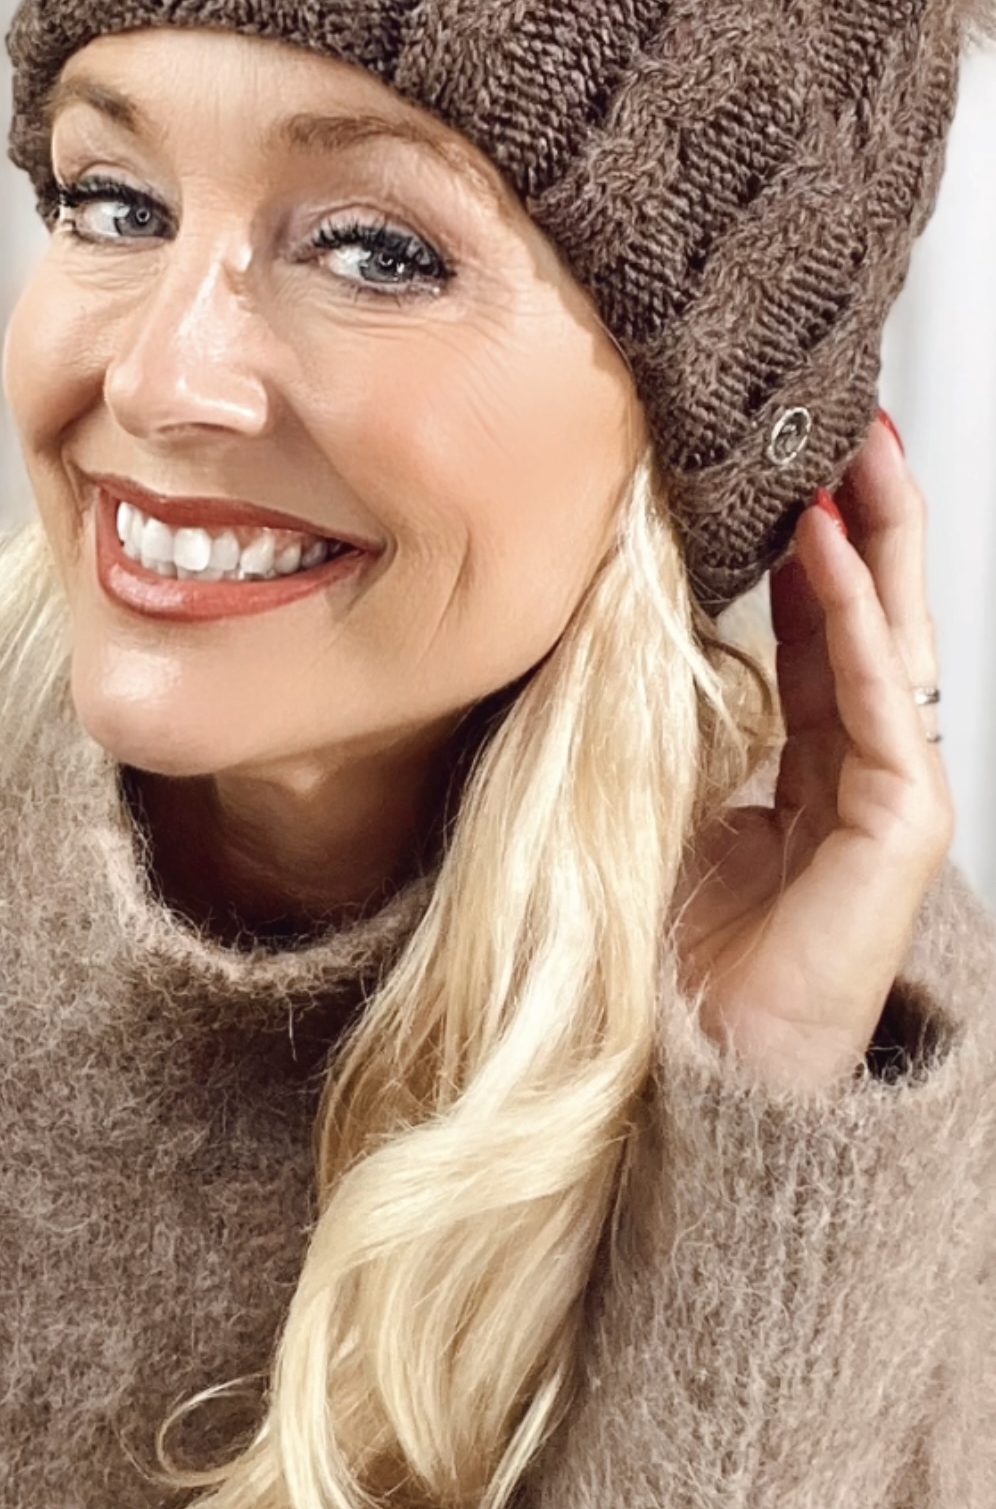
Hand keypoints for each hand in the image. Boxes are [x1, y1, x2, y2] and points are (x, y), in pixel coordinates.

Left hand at [673, 411, 953, 1091]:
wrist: (688, 1087)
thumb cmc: (663, 966)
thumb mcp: (651, 802)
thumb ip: (664, 723)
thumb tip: (613, 622)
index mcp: (801, 774)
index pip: (816, 632)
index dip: (807, 548)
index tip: (784, 468)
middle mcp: (853, 780)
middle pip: (872, 619)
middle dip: (867, 516)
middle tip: (849, 422)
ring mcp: (884, 807)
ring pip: (890, 642)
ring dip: (875, 540)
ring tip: (858, 450)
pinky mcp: (895, 838)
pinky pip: (875, 706)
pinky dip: (851, 621)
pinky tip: (830, 551)